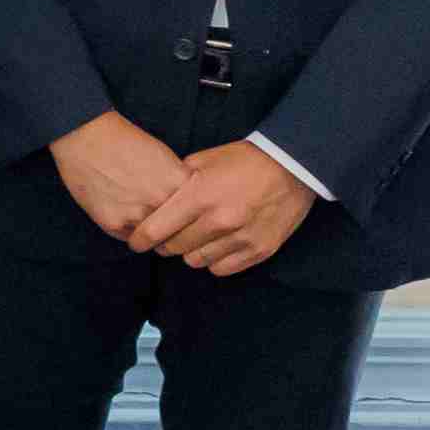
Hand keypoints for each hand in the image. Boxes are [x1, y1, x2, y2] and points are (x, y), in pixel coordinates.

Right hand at [46, 110, 192, 249]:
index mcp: (180, 183)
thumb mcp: (165, 157)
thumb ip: (179, 184)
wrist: (87, 137)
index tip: (184, 216)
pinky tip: (121, 210)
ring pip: (155, 240)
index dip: (190, 216)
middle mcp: (162, 201)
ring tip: (138, 212)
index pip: (197, 215)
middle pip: (179, 232)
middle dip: (173, 229)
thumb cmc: (126, 142)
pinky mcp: (115, 224)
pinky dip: (129, 229)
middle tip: (163, 222)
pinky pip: (130, 238)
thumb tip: (186, 207)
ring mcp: (138, 215)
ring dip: (151, 233)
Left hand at [123, 141, 317, 278]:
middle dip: (165, 244)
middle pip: (173, 248)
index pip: (155, 230)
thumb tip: (154, 199)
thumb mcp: (204, 160)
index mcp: (200, 196)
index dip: (140, 239)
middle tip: (167, 236)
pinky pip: (222, 269)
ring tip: (196, 238)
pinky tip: (216, 245)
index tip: (135, 241)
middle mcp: (218, 221)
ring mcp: (240, 238)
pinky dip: (214, 260)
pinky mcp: (259, 250)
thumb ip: (176, 180)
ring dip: (191, 252)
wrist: (294, 166)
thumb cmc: (245, 160)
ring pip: (196, 261)